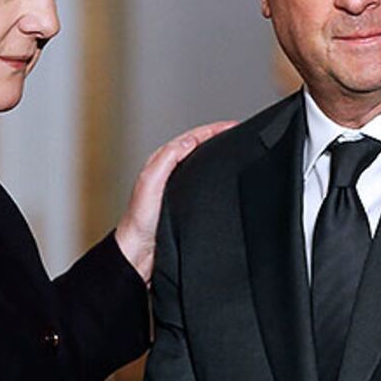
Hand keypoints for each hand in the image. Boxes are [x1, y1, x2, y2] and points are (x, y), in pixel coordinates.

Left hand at [115, 121, 236, 283]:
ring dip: (219, 156)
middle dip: (219, 138)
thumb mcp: (150, 183)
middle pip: (199, 148)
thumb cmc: (140, 222)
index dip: (213, 130)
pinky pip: (206, 183)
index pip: (192, 139)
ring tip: (237, 149)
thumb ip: (167, 159)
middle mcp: (170, 173)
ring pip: (203, 164)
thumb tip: (189, 141)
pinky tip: (226, 180)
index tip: (233, 126)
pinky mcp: (186, 204)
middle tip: (240, 133)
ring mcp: (179, 188)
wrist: (140, 253)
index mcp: (161, 163)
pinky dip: (218, 176)